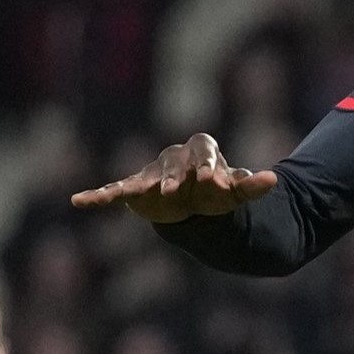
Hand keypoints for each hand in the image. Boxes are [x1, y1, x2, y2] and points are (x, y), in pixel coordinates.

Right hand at [70, 133, 277, 223]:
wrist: (193, 203)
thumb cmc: (216, 192)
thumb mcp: (237, 192)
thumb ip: (251, 186)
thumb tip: (273, 180)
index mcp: (201, 152)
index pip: (204, 149)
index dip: (208, 163)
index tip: (212, 179)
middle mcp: (174, 159)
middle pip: (173, 163)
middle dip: (174, 176)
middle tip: (173, 190)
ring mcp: (152, 174)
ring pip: (144, 178)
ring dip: (140, 186)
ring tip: (133, 192)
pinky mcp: (134, 191)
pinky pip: (114, 191)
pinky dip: (99, 196)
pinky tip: (79, 201)